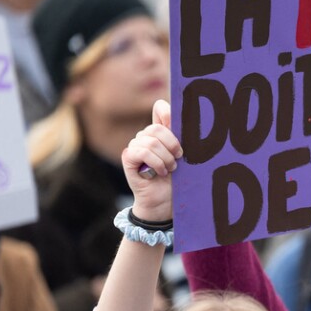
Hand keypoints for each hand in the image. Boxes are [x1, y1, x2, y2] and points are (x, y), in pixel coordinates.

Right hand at [123, 100, 182, 221]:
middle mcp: (145, 136)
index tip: (180, 128)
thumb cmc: (175, 179)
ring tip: (170, 169)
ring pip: (151, 142)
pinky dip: (155, 162)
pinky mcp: (128, 157)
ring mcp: (135, 146)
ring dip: (165, 158)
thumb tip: (177, 112)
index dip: (168, 114)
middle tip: (178, 158)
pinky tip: (160, 172)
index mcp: (159, 131)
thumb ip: (179, 135)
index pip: (160, 108)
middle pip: (157, 128)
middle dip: (172, 145)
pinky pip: (142, 152)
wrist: (164, 201)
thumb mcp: (181, 155)